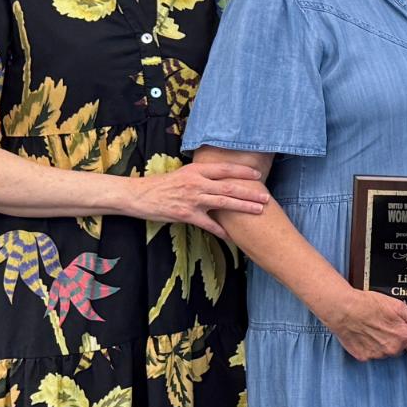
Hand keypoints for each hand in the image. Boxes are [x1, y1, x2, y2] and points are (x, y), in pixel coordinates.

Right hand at [132, 161, 269, 234]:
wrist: (140, 196)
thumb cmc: (162, 185)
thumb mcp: (183, 174)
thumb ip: (201, 176)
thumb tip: (220, 176)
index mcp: (196, 170)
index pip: (225, 169)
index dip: (243, 171)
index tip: (258, 175)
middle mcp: (197, 183)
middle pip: (229, 187)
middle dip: (250, 192)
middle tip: (266, 197)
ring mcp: (192, 199)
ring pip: (224, 203)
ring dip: (243, 208)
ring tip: (259, 211)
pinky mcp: (186, 215)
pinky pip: (209, 224)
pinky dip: (222, 231)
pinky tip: (233, 236)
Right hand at [318, 287, 406, 361]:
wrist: (343, 309)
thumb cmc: (370, 305)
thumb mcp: (399, 307)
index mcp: (403, 337)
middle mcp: (391, 349)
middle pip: (400, 350)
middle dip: (396, 341)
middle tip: (386, 326)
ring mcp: (376, 355)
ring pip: (384, 352)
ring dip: (381, 343)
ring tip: (372, 327)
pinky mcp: (363, 356)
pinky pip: (370, 354)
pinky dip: (368, 346)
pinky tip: (363, 334)